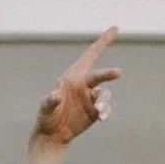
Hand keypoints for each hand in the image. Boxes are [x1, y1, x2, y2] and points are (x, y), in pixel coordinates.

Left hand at [33, 26, 121, 147]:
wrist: (52, 135)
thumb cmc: (47, 117)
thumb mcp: (46, 108)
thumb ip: (50, 101)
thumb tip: (55, 95)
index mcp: (74, 76)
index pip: (91, 55)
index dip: (103, 41)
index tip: (116, 28)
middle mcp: (84, 84)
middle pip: (100, 75)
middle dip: (108, 73)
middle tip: (118, 73)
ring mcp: (91, 97)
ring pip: (104, 94)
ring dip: (103, 101)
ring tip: (99, 111)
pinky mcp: (95, 110)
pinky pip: (105, 108)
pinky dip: (106, 111)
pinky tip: (101, 117)